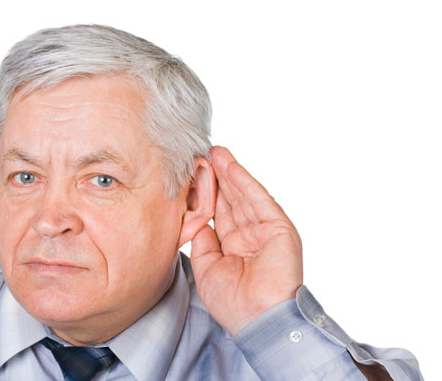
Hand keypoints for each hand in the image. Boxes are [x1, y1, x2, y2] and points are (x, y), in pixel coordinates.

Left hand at [190, 146, 302, 335]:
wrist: (257, 319)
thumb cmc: (232, 302)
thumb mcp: (206, 267)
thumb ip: (203, 241)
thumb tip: (199, 221)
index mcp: (234, 247)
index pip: (219, 213)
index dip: (207, 194)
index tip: (192, 175)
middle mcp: (250, 235)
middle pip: (231, 199)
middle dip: (216, 177)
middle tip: (201, 154)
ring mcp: (265, 230)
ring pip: (244, 195)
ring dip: (228, 172)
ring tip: (213, 152)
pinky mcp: (279, 227)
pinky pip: (258, 199)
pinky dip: (244, 181)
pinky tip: (230, 166)